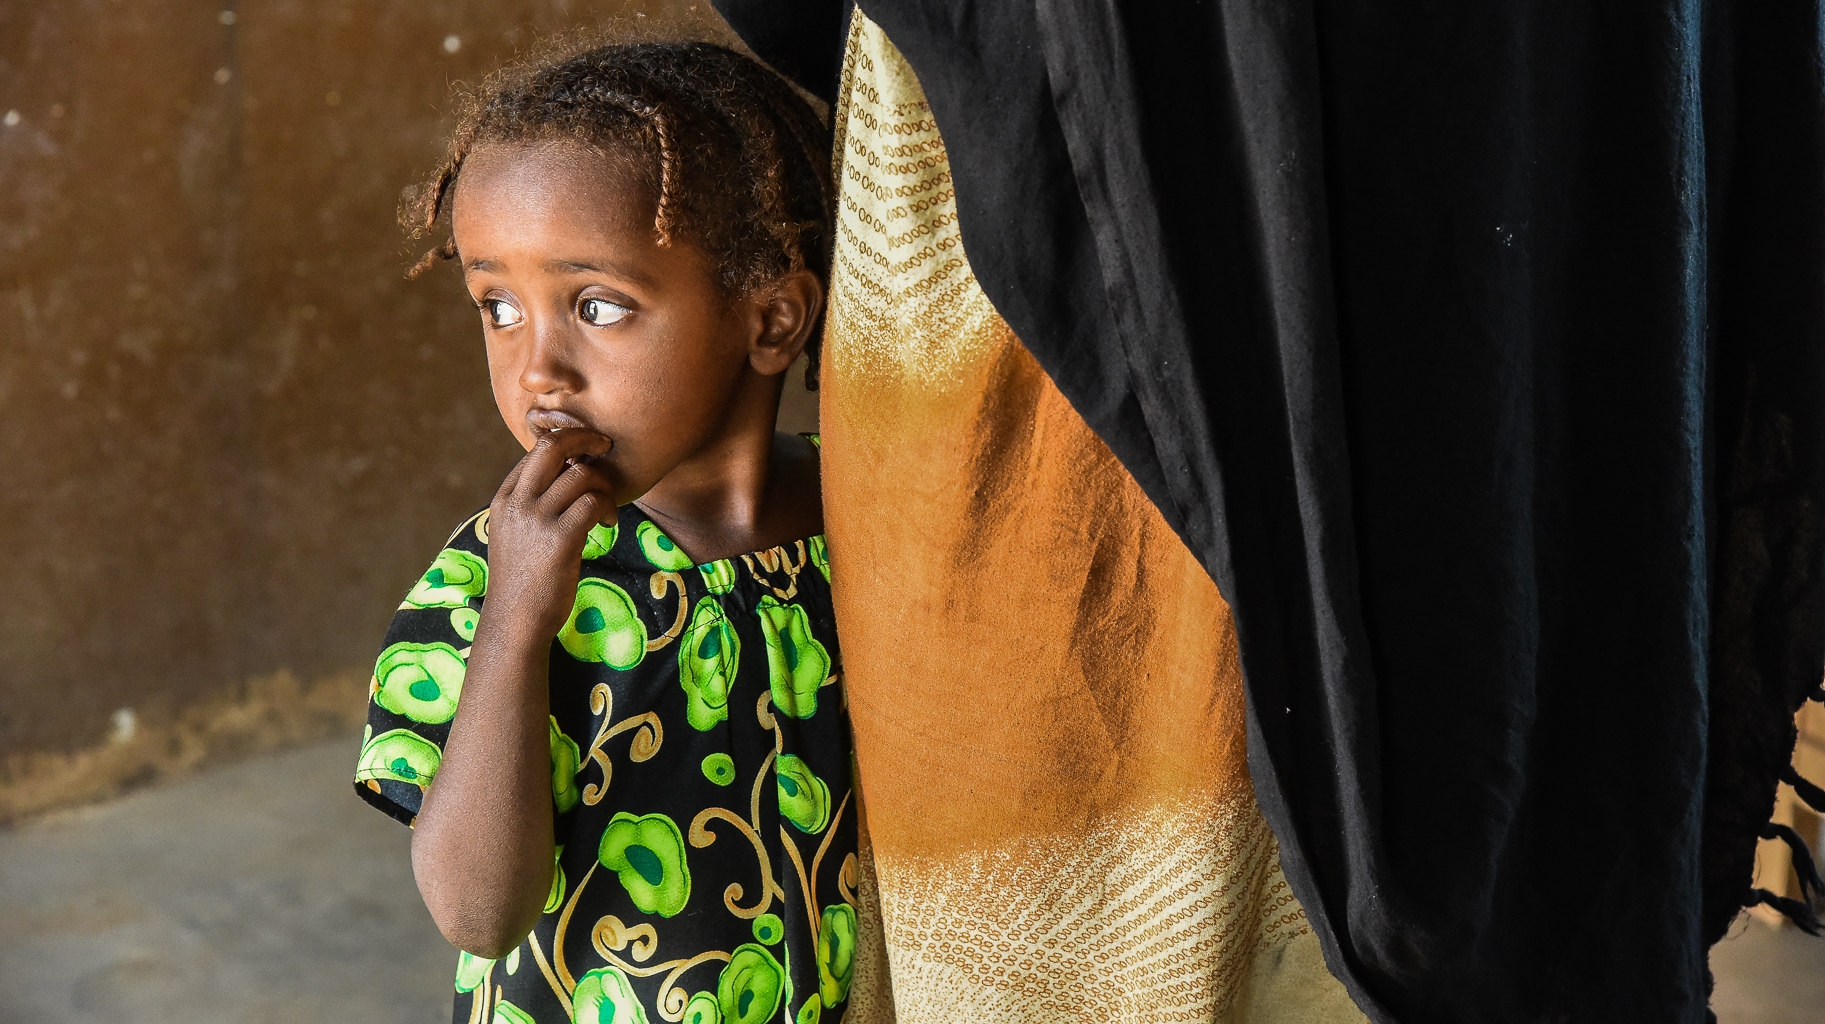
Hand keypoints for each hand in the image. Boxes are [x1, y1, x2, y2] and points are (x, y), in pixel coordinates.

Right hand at [482, 428, 615, 641]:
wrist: (516, 620)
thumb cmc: (524, 578)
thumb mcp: (515, 533)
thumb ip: (533, 503)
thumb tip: (568, 473)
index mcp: (505, 498)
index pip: (536, 450)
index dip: (567, 442)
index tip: (587, 451)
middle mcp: (517, 503)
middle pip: (552, 447)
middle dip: (585, 437)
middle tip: (606, 446)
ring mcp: (536, 520)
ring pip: (580, 474)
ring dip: (604, 487)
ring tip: (606, 510)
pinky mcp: (559, 540)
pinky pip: (592, 503)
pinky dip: (607, 508)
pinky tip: (608, 525)